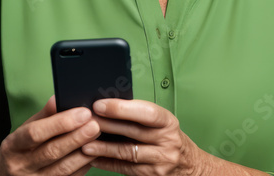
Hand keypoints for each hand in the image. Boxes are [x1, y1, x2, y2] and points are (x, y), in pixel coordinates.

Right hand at [0, 95, 100, 175]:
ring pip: (63, 169)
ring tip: (98, 138)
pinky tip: (93, 154)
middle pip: (52, 152)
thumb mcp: (22, 131)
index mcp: (13, 146)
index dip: (61, 123)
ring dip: (83, 153)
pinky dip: (82, 167)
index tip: (83, 113)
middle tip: (96, 125)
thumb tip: (58, 98)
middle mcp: (21, 166)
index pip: (35, 133)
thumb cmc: (18, 150)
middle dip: (76, 137)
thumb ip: (43, 116)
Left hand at [80, 99, 207, 175]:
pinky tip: (94, 158)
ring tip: (85, 143)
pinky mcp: (152, 175)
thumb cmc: (168, 139)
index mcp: (168, 122)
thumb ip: (139, 116)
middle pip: (133, 132)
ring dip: (103, 147)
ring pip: (127, 152)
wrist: (189, 166)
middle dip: (106, 125)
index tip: (100, 104)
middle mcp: (167, 141)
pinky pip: (125, 168)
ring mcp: (161, 160)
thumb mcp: (162, 124)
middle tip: (85, 121)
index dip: (121, 108)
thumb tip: (108, 106)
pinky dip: (107, 163)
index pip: (146, 112)